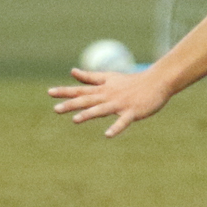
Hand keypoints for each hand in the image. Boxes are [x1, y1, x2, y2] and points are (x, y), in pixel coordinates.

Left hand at [49, 68, 169, 136]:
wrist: (157, 81)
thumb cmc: (132, 81)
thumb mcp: (109, 77)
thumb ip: (90, 77)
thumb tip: (72, 71)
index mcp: (102, 89)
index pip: (80, 89)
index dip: (65, 92)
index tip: (49, 93)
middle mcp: (108, 96)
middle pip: (87, 100)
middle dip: (71, 104)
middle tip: (56, 109)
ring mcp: (120, 104)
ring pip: (102, 109)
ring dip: (89, 114)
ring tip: (76, 120)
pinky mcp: (132, 111)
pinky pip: (122, 121)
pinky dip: (116, 127)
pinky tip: (108, 135)